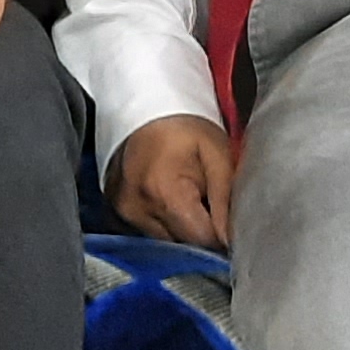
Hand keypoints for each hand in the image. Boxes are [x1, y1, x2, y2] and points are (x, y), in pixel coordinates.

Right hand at [109, 114, 237, 249]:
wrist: (149, 106)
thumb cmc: (186, 127)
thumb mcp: (219, 157)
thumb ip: (227, 203)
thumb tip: (232, 242)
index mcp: (164, 193)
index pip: (200, 240)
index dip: (221, 235)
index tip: (229, 220)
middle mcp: (137, 208)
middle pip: (182, 244)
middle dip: (201, 230)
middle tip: (210, 201)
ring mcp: (123, 210)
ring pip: (166, 241)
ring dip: (182, 227)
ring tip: (190, 195)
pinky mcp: (117, 209)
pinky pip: (149, 230)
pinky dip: (165, 221)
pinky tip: (172, 199)